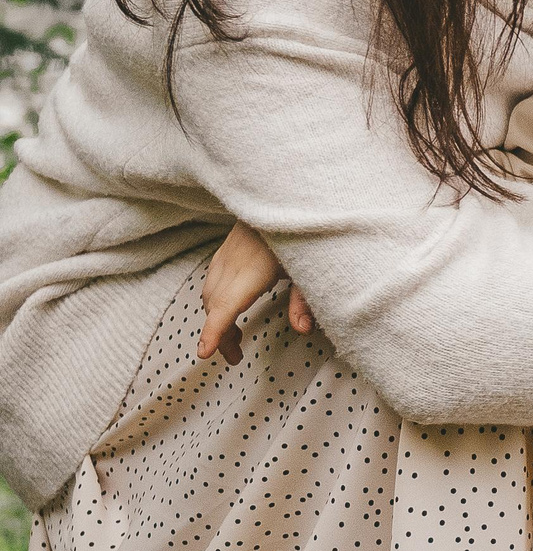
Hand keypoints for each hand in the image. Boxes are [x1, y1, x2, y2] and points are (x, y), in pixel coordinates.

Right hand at [199, 220, 311, 364]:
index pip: (225, 307)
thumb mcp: (308, 266)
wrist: (285, 193)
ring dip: (216, 318)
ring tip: (234, 338)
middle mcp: (232, 264)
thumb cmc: (299, 228)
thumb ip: (304, 299)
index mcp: (252, 270)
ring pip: (209, 295)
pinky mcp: (224, 250)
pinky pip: (212, 282)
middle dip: (219, 335)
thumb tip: (302, 329)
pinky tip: (229, 309)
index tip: (205, 352)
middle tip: (235, 356)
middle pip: (215, 307)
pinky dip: (215, 301)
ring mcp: (225, 255)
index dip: (214, 332)